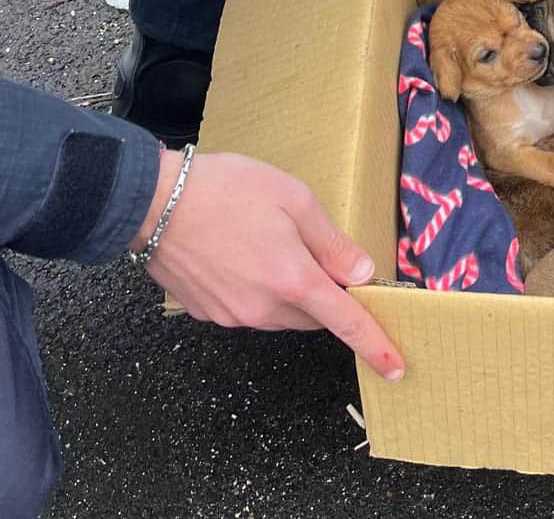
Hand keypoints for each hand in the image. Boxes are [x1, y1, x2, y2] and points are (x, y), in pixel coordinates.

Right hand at [133, 150, 404, 380]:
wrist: (153, 201)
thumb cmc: (227, 190)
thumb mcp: (295, 199)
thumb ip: (331, 243)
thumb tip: (360, 274)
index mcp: (293, 281)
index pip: (346, 323)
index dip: (374, 345)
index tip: (396, 367)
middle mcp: (264, 309)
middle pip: (314, 316)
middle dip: (324, 294)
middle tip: (314, 252)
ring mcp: (232, 316)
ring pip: (282, 315)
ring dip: (290, 291)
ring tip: (270, 242)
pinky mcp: (207, 314)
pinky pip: (250, 309)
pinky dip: (258, 289)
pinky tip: (243, 254)